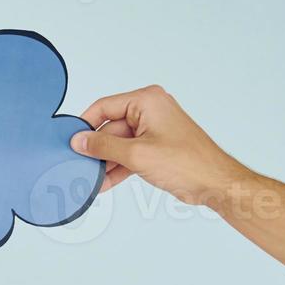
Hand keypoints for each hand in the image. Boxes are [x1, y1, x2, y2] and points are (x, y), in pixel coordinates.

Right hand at [69, 85, 247, 203]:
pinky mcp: (154, 147)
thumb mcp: (136, 154)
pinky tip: (103, 183)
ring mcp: (152, 129)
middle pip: (109, 127)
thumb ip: (103, 146)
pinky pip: (127, 155)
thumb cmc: (188, 163)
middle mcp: (150, 110)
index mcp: (147, 100)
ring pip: (117, 144)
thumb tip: (79, 141)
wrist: (214, 183)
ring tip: (90, 180)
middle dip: (96, 150)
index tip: (70, 142)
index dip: (85, 125)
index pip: (104, 107)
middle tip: (79, 166)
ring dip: (105, 163)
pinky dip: (116, 168)